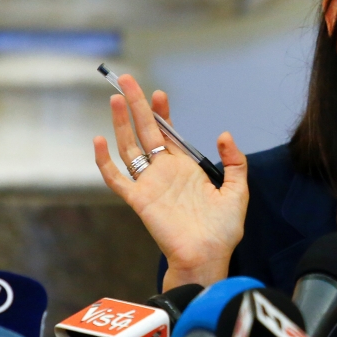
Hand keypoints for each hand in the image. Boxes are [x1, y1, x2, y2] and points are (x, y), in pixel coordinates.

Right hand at [93, 74, 248, 286]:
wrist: (209, 255)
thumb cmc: (223, 229)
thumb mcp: (237, 189)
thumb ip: (235, 161)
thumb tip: (224, 134)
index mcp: (184, 168)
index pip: (168, 134)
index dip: (162, 114)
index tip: (160, 93)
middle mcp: (164, 172)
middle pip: (145, 132)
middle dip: (137, 105)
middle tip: (127, 80)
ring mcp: (149, 184)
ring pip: (129, 147)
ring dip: (121, 123)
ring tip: (116, 98)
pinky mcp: (138, 200)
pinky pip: (116, 178)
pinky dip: (104, 161)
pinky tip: (99, 140)